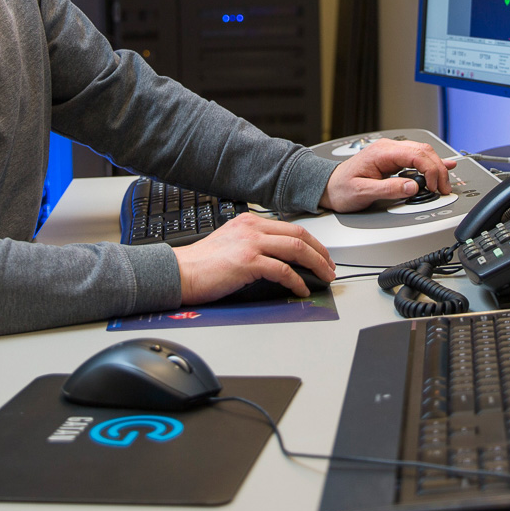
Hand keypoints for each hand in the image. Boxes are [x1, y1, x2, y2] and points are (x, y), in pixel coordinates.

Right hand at [172, 213, 334, 302]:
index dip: (311, 242)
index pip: (290, 228)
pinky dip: (297, 281)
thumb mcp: (231, 242)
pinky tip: (301, 289)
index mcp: (249, 221)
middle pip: (299, 235)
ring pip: (296, 249)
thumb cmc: (201, 263)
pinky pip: (283, 270)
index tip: (320, 255)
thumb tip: (276, 258)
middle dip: (321, 252)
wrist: (180, 271)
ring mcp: (251, 243)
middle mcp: (252, 227)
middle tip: (330, 267)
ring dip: (316, 264)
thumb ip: (253, 243)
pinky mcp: (248, 262)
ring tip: (324, 277)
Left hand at [319, 138, 454, 211]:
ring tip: (443, 185)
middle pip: (423, 152)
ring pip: (423, 153)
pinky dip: (432, 163)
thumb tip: (412, 187)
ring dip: (436, 168)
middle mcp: (388, 149)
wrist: (329, 186)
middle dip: (438, 170)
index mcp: (382, 152)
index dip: (431, 170)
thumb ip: (388, 189)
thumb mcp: (362, 192)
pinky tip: (445, 165)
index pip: (416, 155)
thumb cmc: (341, 189)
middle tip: (443, 189)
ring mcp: (391, 153)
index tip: (435, 187)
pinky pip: (417, 158)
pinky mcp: (393, 160)